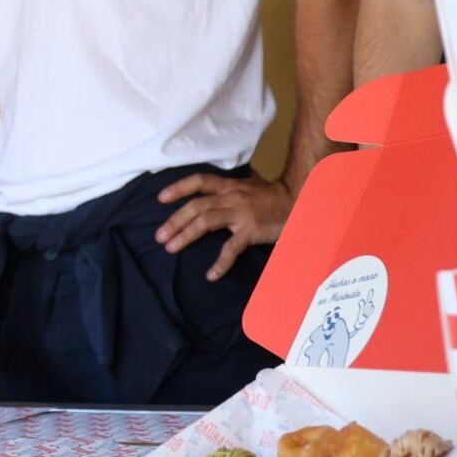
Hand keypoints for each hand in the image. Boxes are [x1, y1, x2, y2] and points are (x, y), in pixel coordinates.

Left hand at [154, 172, 291, 280]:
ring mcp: (240, 214)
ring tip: (170, 247)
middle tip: (159, 236)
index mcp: (229, 186)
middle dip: (174, 220)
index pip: (198, 181)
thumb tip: (220, 183)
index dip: (178, 188)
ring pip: (205, 222)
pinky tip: (211, 275)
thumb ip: (232, 184)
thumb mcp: (249, 184)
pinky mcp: (250, 230)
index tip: (160, 198)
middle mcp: (231, 197)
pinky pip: (231, 248)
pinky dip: (220, 263)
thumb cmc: (272, 196)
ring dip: (185, 235)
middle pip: (196, 206)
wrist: (297, 201)